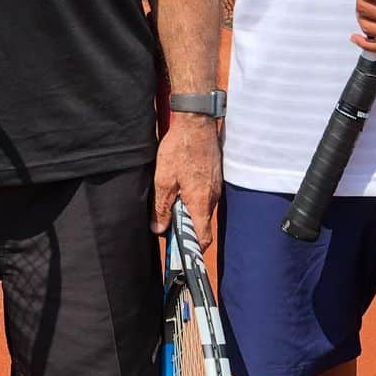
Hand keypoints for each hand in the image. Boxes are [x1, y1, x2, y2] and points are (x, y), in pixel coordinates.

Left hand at [151, 114, 221, 247]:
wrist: (196, 122)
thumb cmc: (180, 149)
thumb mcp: (163, 180)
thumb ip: (162, 207)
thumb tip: (159, 229)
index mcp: (200, 202)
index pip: (203, 237)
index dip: (193, 249)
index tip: (182, 252)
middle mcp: (212, 197)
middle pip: (201, 223)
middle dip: (186, 228)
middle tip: (168, 226)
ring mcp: (215, 186)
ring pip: (202, 207)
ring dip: (188, 210)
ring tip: (171, 202)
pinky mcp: (214, 175)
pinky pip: (205, 194)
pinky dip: (193, 197)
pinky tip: (180, 186)